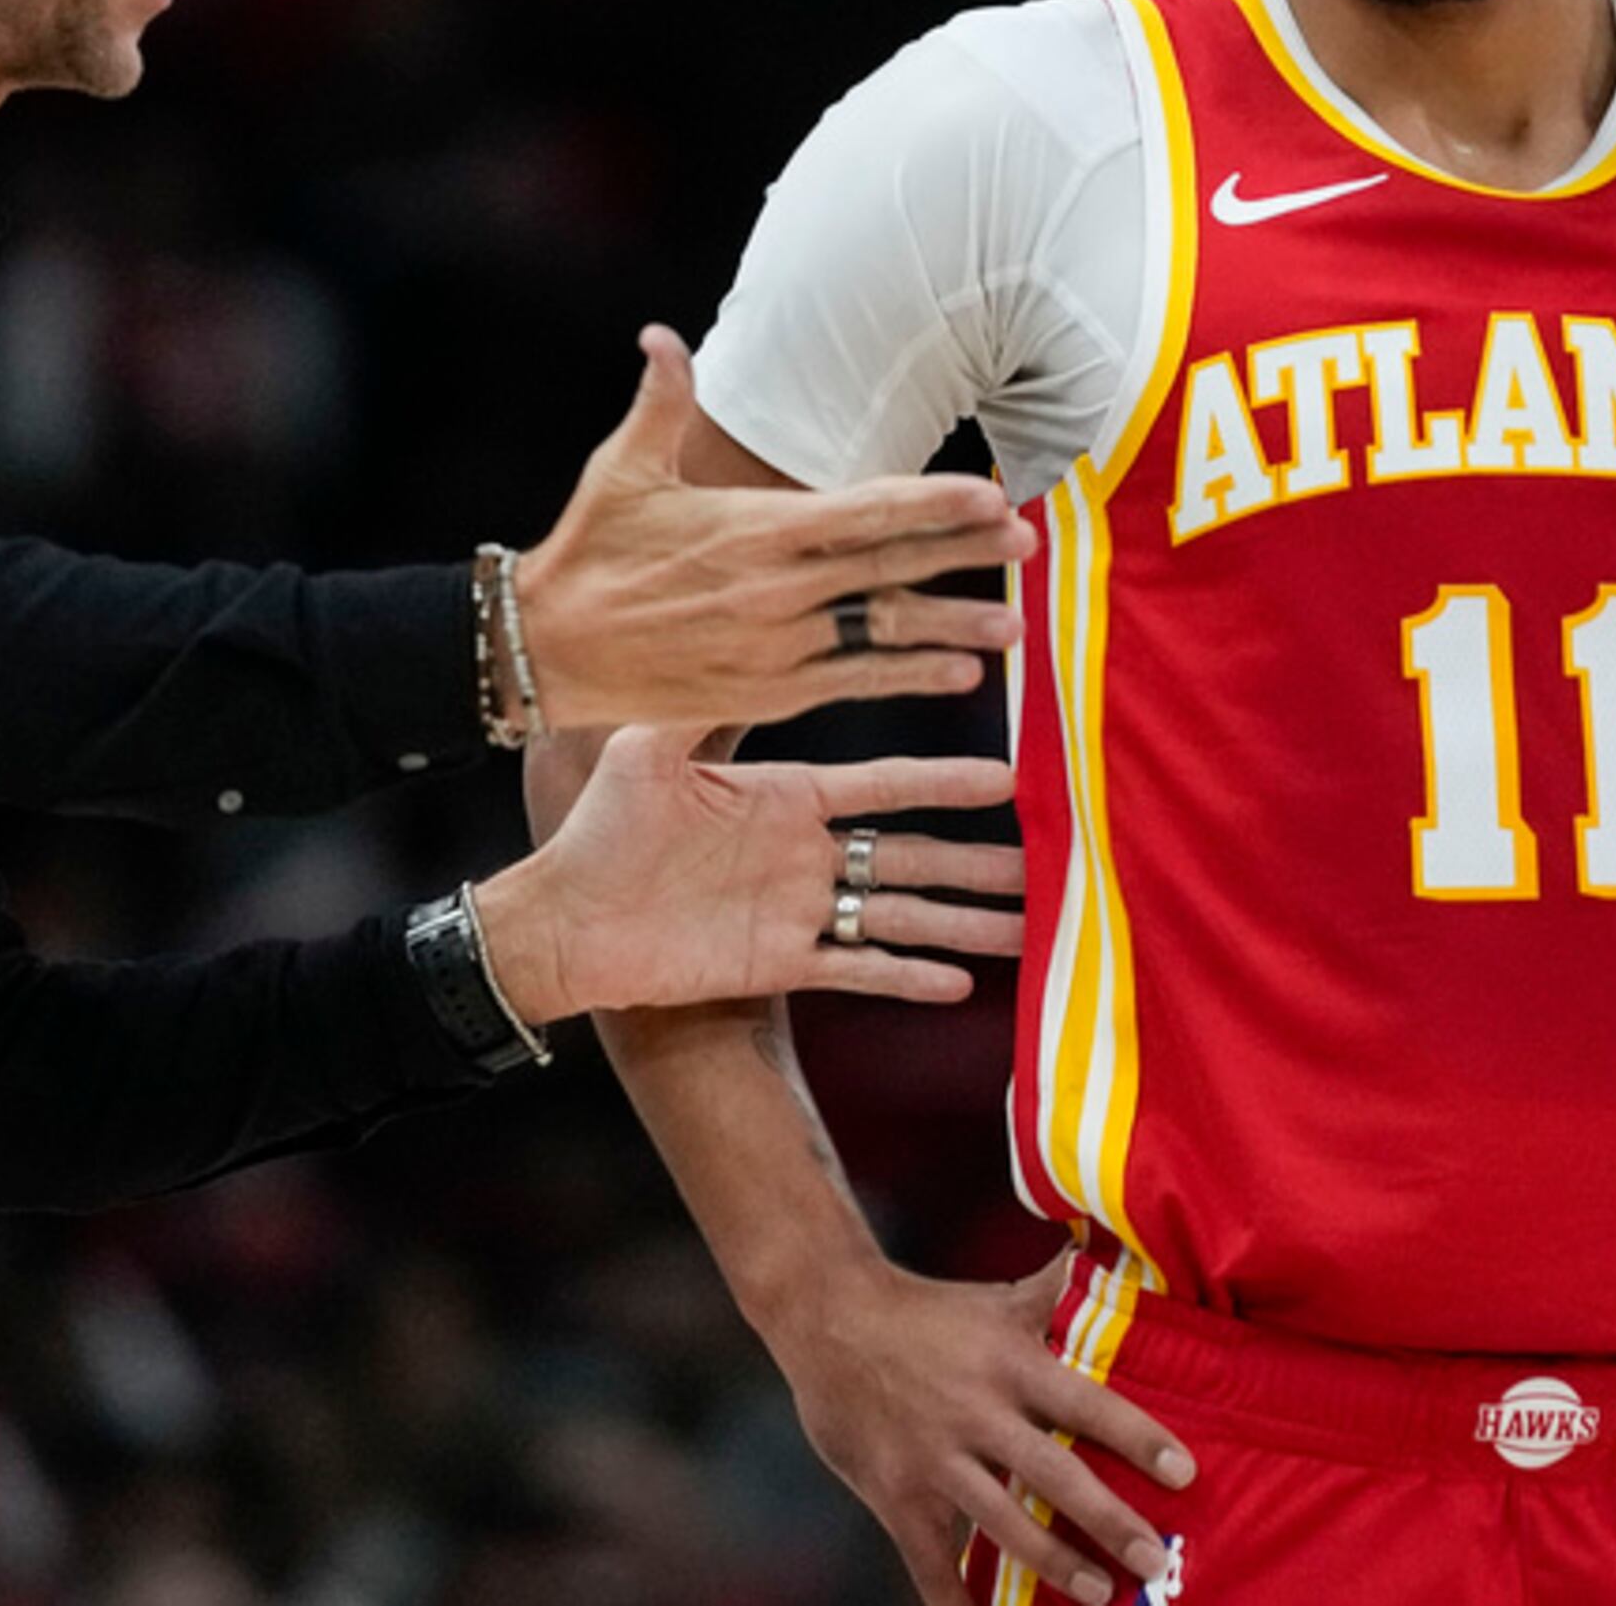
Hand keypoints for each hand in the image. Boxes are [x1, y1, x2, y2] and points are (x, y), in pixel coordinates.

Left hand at [471, 726, 1021, 1021]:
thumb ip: (700, 701)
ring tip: (1029, 928)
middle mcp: (803, 854)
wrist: (566, 917)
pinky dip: (908, 977)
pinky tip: (963, 984)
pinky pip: (856, 970)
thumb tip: (731, 630)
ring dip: (964, 923)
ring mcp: (796, 912)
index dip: (944, 781)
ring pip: (900, 916)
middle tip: (1049, 861)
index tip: (1007, 774)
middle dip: (978, 858)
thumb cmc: (600, 829)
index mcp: (783, 798)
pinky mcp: (777, 964)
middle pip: (911, 854)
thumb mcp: (647, 749)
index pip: (884, 786)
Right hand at [514, 329, 1030, 728]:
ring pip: (884, 633)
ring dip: (953, 626)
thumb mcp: (622, 469)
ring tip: (1012, 625)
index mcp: (753, 530)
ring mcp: (776, 647)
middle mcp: (776, 590)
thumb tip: (660, 335)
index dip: (933, 504)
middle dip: (964, 557)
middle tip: (1029, 545)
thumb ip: (660, 400)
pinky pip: (854, 682)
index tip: (990, 497)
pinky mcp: (766, 692)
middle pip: (891, 569)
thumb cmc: (587, 553)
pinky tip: (958, 672)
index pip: (864, 513)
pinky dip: (909, 676)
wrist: (545, 650)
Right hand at [766, 1250, 1193, 1605]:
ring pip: (1003, 1523)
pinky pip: (930, 1559)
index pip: (1086, 1402)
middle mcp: (975, 1411)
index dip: (1137, 1437)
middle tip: (1156, 1561)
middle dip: (1109, 1522)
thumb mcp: (997, 1302)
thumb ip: (1059, 1295)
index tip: (1185, 1471)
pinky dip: (955, 1599)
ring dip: (1056, 1564)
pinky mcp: (896, 1492)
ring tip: (1102, 1593)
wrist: (825, 1315)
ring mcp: (933, 1457)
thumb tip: (1124, 1256)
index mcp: (1008, 1362)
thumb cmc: (927, 1311)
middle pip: (1053, 1474)